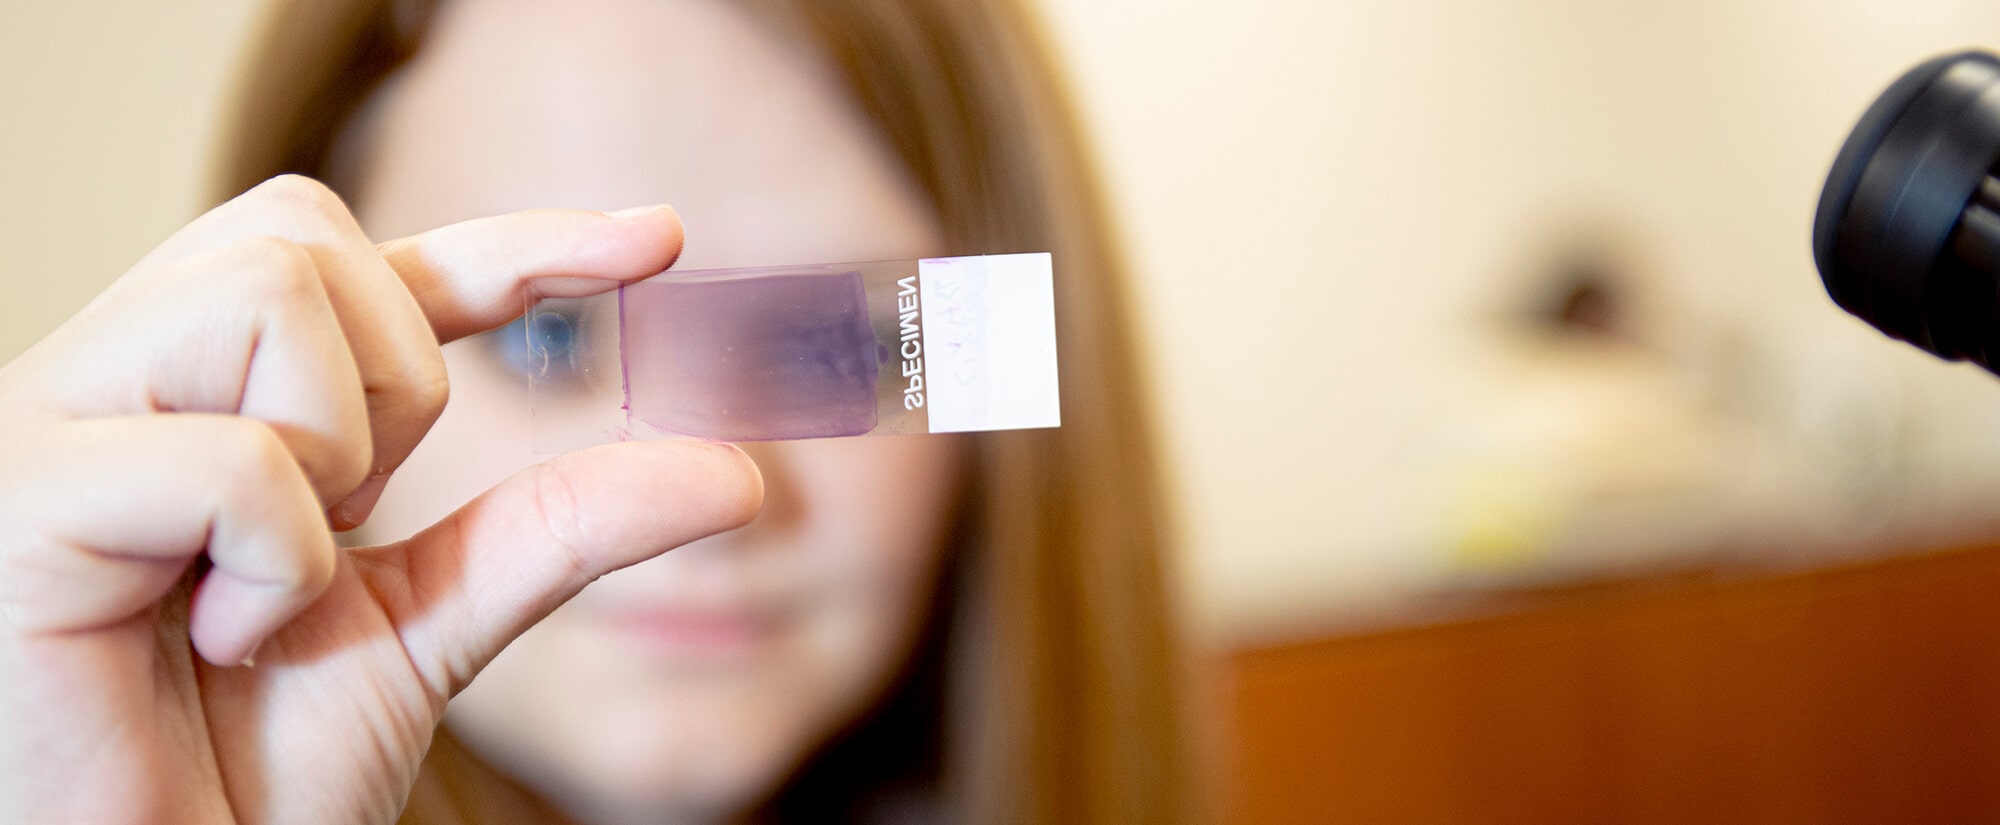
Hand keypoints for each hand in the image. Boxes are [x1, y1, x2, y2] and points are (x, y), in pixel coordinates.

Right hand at [0, 176, 762, 822]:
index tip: (660, 240)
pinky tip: (217, 633)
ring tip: (264, 585)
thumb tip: (735, 471)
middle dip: (391, 384)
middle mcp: (113, 380)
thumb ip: (555, 530)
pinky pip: (234, 458)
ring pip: (265, 296)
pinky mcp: (21, 502)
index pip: (362, 262)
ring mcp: (53, 426)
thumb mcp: (429, 625)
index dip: (517, 239)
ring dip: (330, 456)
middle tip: (342, 525)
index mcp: (198, 394)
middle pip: (301, 238)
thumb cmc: (243, 768)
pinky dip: (277, 557)